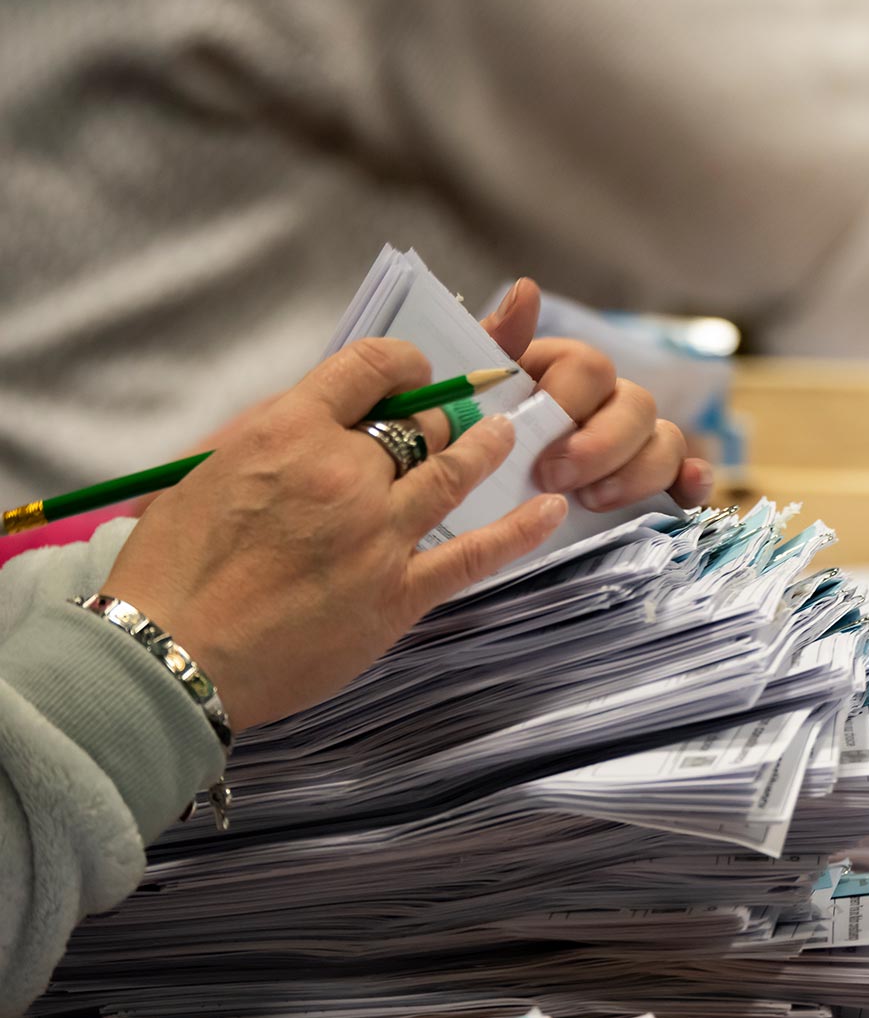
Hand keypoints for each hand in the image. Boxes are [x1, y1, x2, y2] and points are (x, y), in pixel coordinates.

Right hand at [99, 339, 569, 729]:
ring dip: (487, 447)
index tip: (414, 370)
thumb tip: (319, 416)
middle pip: (420, 422)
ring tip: (509, 433)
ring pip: (455, 471)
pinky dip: (520, 529)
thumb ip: (271, 438)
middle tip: (456, 415)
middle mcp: (342, 473)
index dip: (403, 362)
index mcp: (287, 432)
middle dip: (439, 415)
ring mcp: (377, 534)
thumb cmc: (174, 568)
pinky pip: (475, 552)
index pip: (369, 367)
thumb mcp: (206, 471)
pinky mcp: (397, 593)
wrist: (171, 655)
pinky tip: (549, 508)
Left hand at [479, 279, 713, 511]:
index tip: (536, 448)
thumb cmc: (476, 437)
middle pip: (638, 404)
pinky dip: (693, 481)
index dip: (570, 404)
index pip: (591, 368)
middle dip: (601, 446)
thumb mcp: (474, 390)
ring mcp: (637, 442)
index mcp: (567, 372)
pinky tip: (686, 490)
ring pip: (667, 441)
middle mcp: (609, 401)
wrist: (481, 488)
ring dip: (638, 472)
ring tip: (592, 502)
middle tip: (555, 479)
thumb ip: (498, 343)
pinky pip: (687, 474)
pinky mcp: (654, 482)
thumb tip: (527, 289)